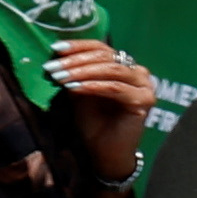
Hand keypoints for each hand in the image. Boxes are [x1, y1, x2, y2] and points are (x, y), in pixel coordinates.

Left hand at [47, 33, 155, 175]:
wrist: (104, 152)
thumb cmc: (93, 123)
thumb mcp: (78, 92)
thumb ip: (74, 74)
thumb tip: (56, 56)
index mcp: (123, 67)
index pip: (101, 48)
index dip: (78, 46)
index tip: (54, 48)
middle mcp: (138, 73)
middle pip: (106, 56)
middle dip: (76, 61)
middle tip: (52, 68)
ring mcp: (144, 86)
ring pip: (112, 69)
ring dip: (82, 72)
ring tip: (59, 77)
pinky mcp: (144, 100)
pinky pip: (116, 88)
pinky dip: (93, 86)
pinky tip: (75, 88)